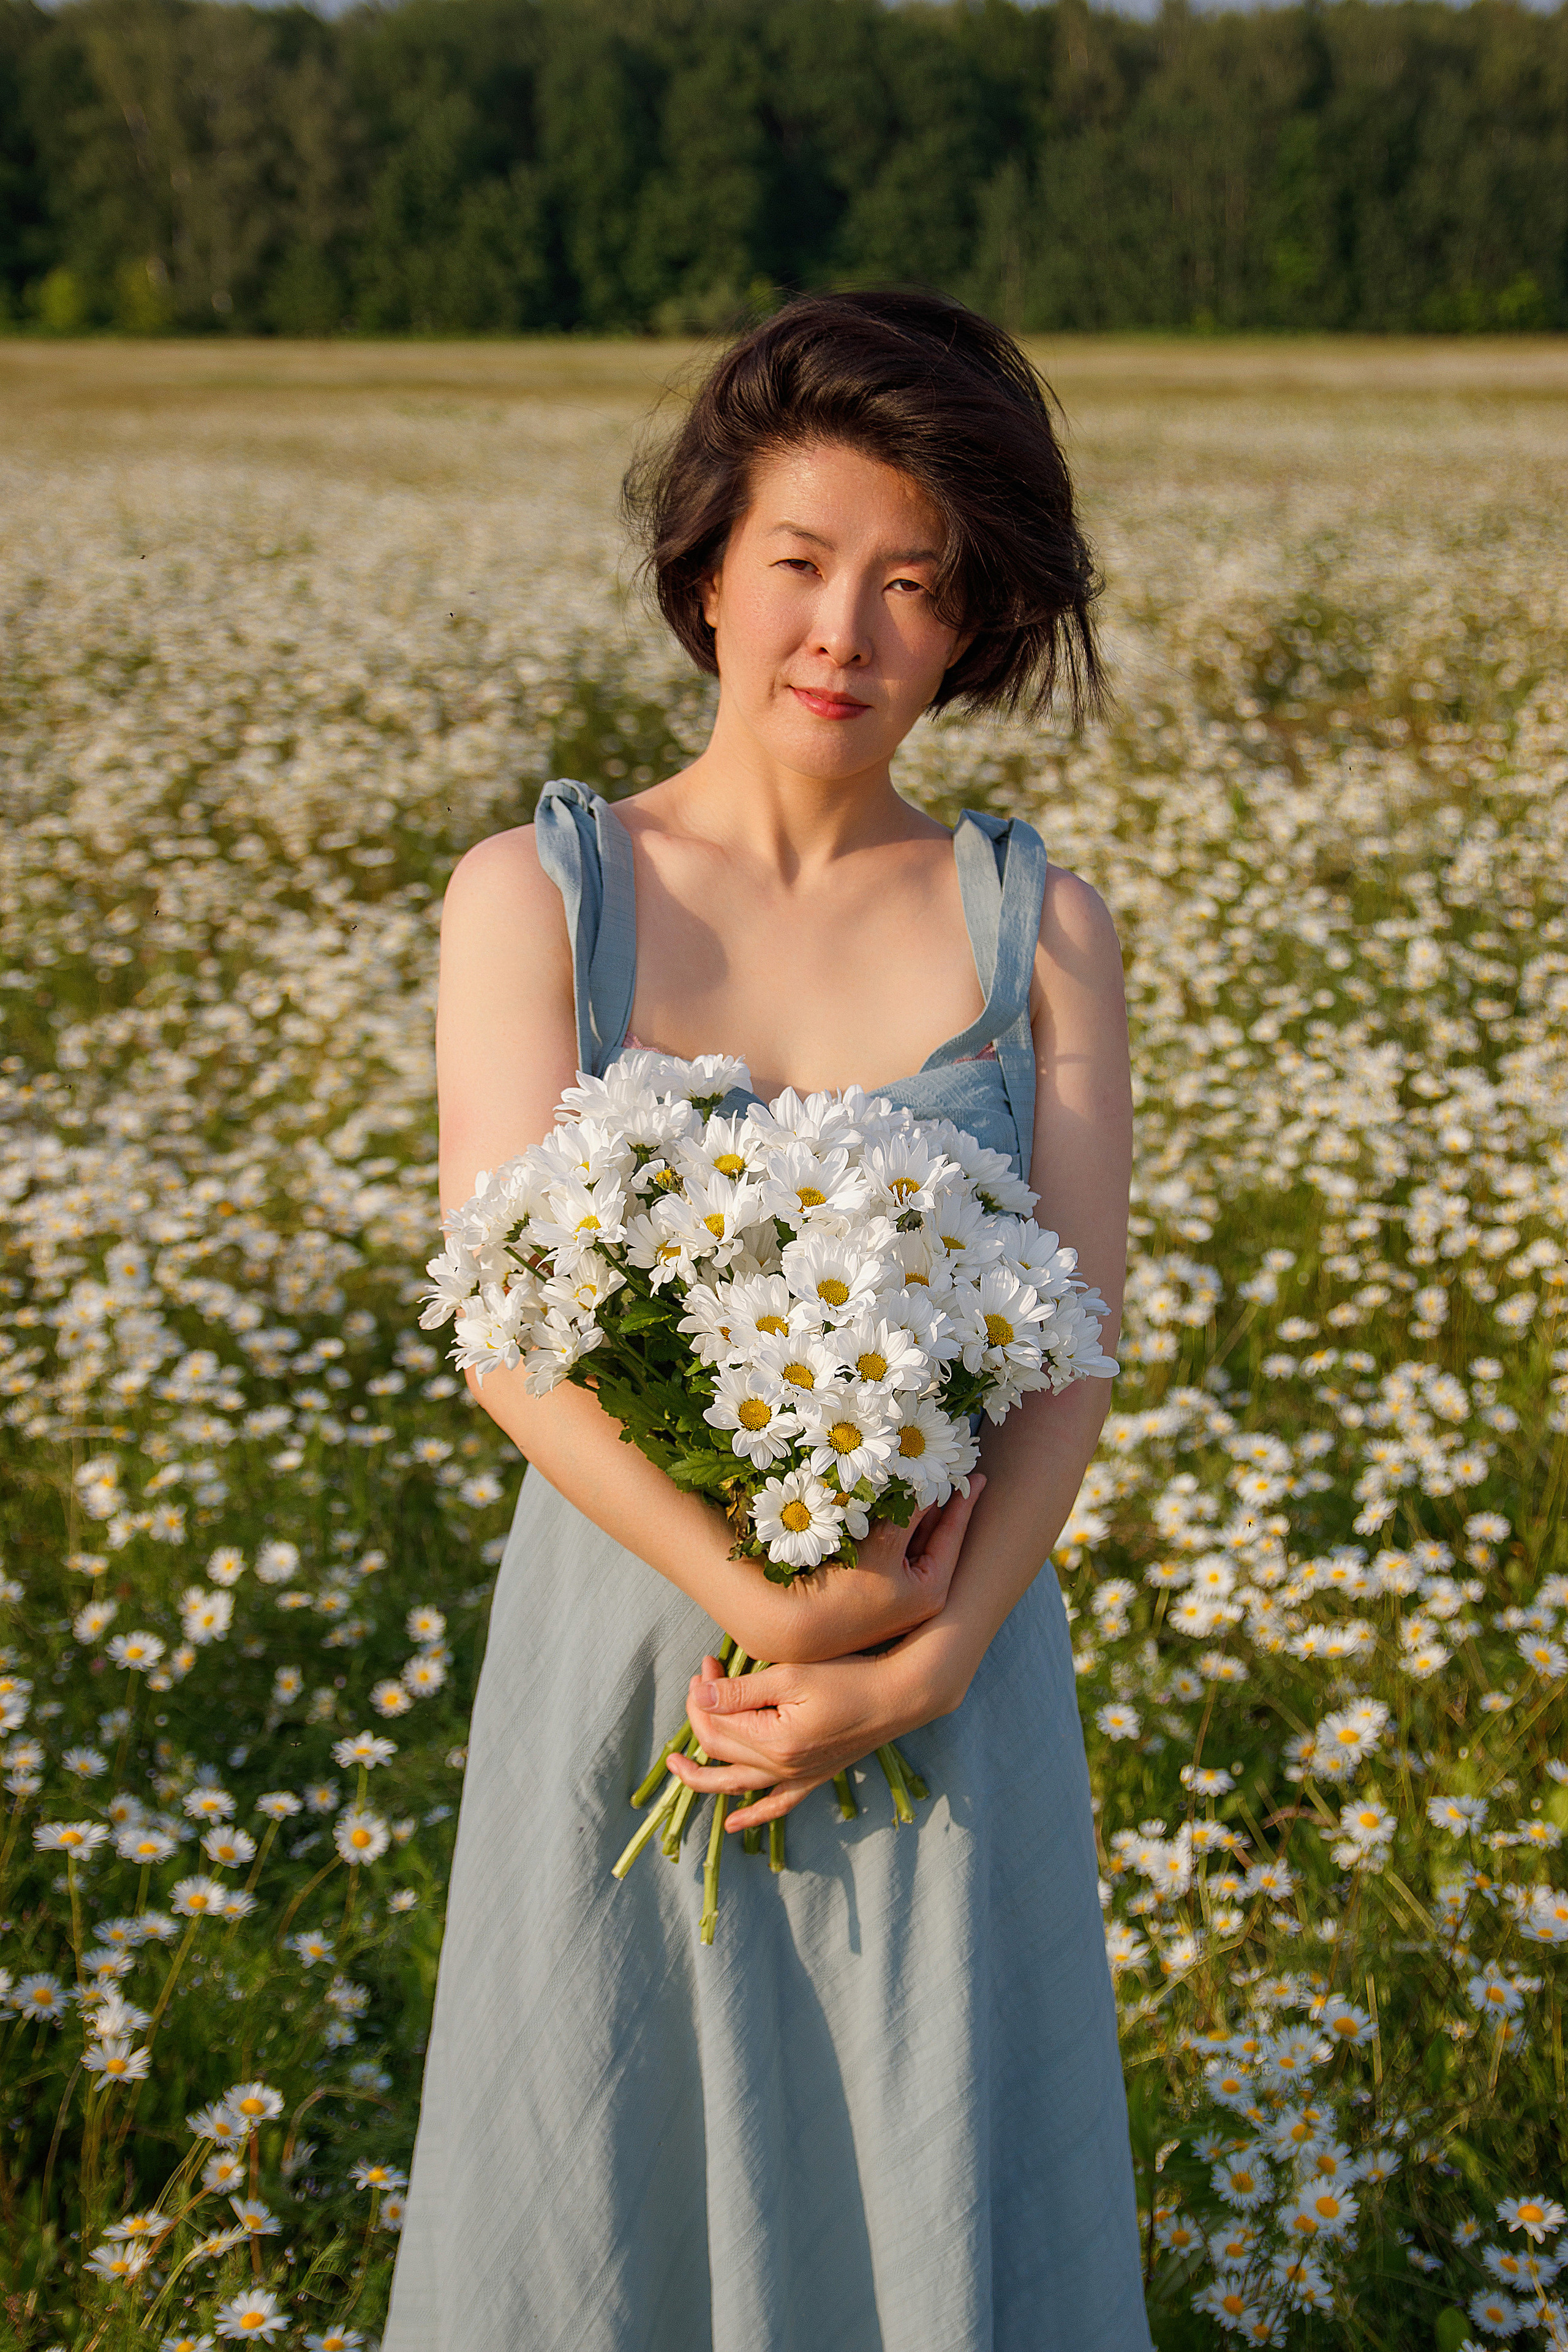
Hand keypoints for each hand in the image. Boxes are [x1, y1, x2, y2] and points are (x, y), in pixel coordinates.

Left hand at [667, 1649, 910, 1830]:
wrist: (899, 1697)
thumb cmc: (848, 1678)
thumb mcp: (791, 1676)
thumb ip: (742, 1691)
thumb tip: (699, 1696)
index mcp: (773, 1742)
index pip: (716, 1724)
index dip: (702, 1694)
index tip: (707, 1664)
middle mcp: (781, 1768)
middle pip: (721, 1750)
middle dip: (701, 1714)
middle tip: (702, 1680)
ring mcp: (797, 1777)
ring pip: (738, 1783)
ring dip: (703, 1776)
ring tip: (677, 1767)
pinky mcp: (812, 1779)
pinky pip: (777, 1805)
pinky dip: (753, 1816)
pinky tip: (733, 1823)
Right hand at [744, 1476, 984, 1664]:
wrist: (794, 1625)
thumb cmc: (844, 1591)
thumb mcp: (884, 1546)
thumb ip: (908, 1512)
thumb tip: (929, 1482)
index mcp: (932, 1590)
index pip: (953, 1535)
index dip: (964, 1501)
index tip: (979, 1476)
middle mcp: (919, 1596)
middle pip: (934, 1537)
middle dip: (938, 1504)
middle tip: (950, 1471)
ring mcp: (895, 1595)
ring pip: (910, 1541)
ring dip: (911, 1512)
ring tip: (920, 1479)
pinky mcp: (872, 1590)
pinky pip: (890, 1548)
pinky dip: (891, 1525)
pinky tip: (887, 1502)